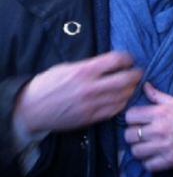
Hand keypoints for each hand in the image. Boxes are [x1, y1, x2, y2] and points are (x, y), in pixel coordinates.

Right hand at [14, 52, 141, 133]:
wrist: (31, 109)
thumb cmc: (47, 85)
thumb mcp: (66, 68)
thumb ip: (89, 66)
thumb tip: (110, 63)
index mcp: (83, 71)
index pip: (116, 60)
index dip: (127, 58)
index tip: (129, 59)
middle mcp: (90, 88)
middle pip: (125, 80)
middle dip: (136, 74)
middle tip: (138, 72)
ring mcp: (92, 104)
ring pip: (124, 96)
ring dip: (132, 89)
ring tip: (132, 85)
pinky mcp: (91, 118)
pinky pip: (115, 110)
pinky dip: (123, 103)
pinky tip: (122, 98)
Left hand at [124, 82, 172, 171]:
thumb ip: (158, 95)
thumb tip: (145, 86)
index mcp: (159, 113)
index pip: (129, 116)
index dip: (132, 117)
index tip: (137, 120)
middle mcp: (158, 130)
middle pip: (128, 135)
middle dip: (132, 133)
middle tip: (140, 133)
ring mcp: (163, 147)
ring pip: (135, 151)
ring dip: (139, 148)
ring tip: (146, 145)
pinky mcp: (170, 160)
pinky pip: (148, 166)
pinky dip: (149, 162)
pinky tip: (154, 156)